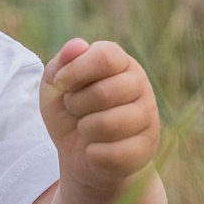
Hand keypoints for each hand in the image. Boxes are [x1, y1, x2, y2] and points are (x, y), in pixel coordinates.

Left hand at [40, 38, 160, 198]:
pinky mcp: (147, 147)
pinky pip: (113, 152)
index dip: (75, 71)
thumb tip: (76, 45)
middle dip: (76, 104)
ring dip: (85, 129)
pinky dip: (94, 153)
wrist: (82, 157)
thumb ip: (61, 64)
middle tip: (74, 109)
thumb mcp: (55, 87)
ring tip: (87, 128)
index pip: (104, 56)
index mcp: (120, 63)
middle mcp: (140, 85)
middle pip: (104, 92)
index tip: (59, 83)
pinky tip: (97, 149)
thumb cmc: (70, 114)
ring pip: (109, 124)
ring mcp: (148, 116)